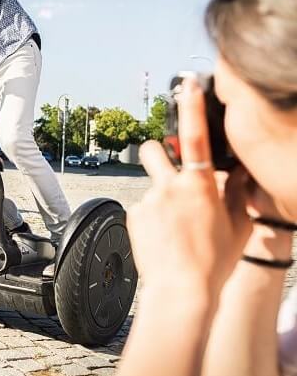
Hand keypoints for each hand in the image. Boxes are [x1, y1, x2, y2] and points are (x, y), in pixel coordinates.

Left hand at [127, 78, 251, 296]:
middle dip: (158, 153)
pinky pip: (141, 208)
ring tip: (170, 223)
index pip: (195, 136)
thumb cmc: (214, 262)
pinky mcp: (133, 215)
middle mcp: (169, 187)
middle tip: (167, 172)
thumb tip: (241, 172)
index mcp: (198, 185)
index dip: (191, 106)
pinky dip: (150, 217)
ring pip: (149, 184)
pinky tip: (161, 237)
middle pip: (153, 150)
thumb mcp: (238, 226)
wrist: (181, 291)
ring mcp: (148, 200)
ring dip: (158, 194)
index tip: (186, 84)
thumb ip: (238, 193)